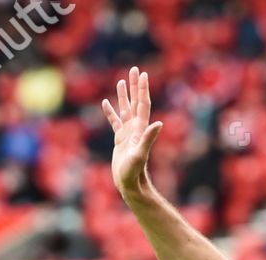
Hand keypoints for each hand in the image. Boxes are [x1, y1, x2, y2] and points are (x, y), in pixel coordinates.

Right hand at [101, 66, 162, 200]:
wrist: (130, 185)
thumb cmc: (134, 172)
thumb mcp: (140, 154)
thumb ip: (148, 138)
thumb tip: (159, 124)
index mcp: (140, 129)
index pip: (142, 104)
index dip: (142, 89)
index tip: (142, 74)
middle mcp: (135, 129)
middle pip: (135, 102)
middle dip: (134, 86)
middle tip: (134, 69)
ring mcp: (128, 134)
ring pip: (125, 109)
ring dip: (123, 96)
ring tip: (121, 81)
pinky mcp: (120, 140)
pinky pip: (114, 122)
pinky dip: (110, 112)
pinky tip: (106, 103)